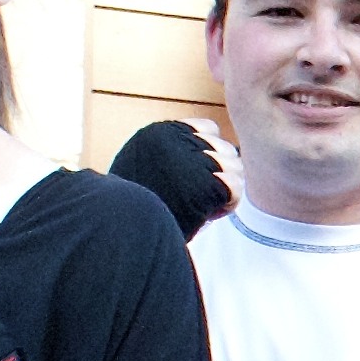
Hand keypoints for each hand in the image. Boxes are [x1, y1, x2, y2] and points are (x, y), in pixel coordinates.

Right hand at [109, 116, 236, 239]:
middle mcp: (179, 140)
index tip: (193, 178)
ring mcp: (195, 160)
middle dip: (219, 173)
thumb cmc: (133, 212)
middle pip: (226, 148)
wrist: (123, 230)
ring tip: (201, 206)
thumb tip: (218, 154)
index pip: (207, 130)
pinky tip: (208, 214)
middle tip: (197, 198)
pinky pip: (236, 188)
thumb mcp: (143, 172)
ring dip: (223, 189)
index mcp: (160, 134)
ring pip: (235, 167)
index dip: (209, 154)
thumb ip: (171, 158)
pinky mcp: (207, 183)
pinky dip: (227, 204)